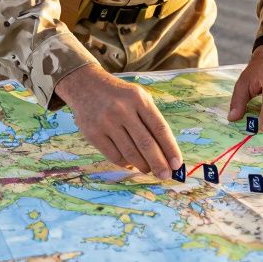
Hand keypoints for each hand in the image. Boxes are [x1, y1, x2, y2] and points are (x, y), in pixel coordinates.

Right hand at [56, 64, 182, 176]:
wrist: (84, 85)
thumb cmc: (119, 95)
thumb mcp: (138, 96)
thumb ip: (151, 119)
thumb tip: (165, 153)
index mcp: (138, 99)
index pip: (160, 128)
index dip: (170, 149)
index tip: (177, 165)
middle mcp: (122, 110)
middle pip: (146, 144)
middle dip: (159, 164)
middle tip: (165, 176)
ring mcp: (106, 122)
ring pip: (130, 154)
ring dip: (143, 166)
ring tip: (149, 170)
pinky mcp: (93, 133)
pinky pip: (114, 156)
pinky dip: (126, 164)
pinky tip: (131, 163)